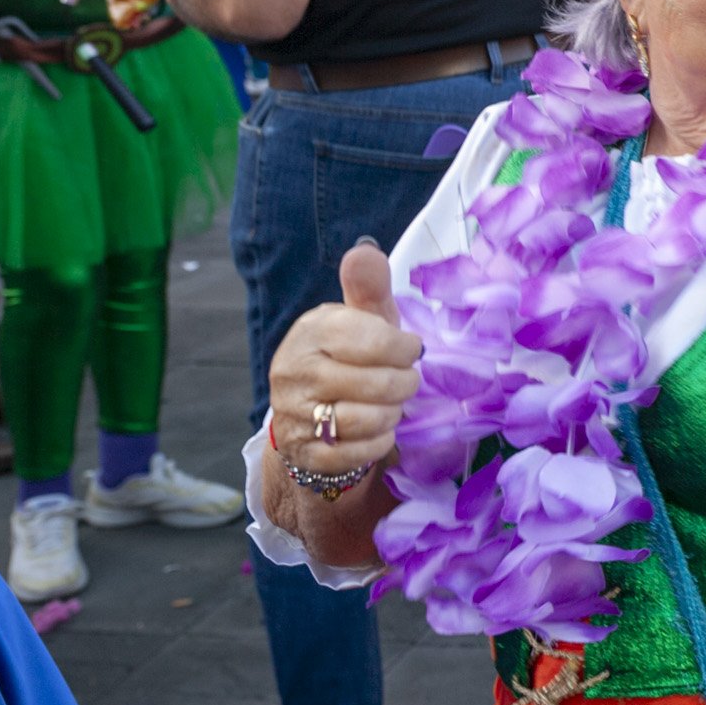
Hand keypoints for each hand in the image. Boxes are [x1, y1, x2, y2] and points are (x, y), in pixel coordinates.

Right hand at [266, 242, 418, 479]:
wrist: (311, 411)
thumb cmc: (349, 355)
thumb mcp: (361, 319)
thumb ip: (367, 288)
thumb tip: (365, 250)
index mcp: (312, 331)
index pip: (373, 339)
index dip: (404, 348)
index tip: (411, 350)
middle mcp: (295, 371)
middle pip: (377, 384)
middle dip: (404, 384)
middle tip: (407, 380)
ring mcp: (294, 414)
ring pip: (366, 420)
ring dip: (392, 414)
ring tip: (393, 404)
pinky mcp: (302, 452)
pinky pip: (354, 454)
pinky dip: (377, 444)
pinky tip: (378, 430)